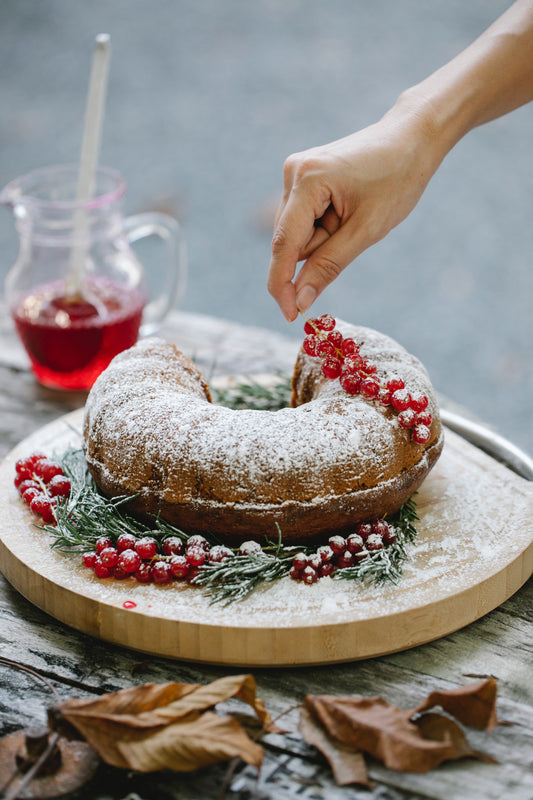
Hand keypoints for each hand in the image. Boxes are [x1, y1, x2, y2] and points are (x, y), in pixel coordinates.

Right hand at [267, 106, 438, 321]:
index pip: (283, 245)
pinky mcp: (303, 177)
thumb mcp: (366, 231)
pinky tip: (348, 210)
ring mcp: (296, 173)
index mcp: (306, 180)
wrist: (413, 137)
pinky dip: (324, 227)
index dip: (283, 285)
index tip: (291, 316)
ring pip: (298, 233)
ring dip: (324, 239)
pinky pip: (304, 220)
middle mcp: (292, 173)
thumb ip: (329, 266)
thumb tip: (300, 301)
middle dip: (319, 250)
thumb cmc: (397, 180)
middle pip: (291, 240)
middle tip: (356, 231)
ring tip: (356, 215)